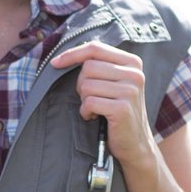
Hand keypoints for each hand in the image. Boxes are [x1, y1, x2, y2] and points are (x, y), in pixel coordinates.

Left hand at [50, 40, 154, 167]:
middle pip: (88, 67)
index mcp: (133, 62)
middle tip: (91, 98)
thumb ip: (100, 65)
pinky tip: (95, 117)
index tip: (55, 63)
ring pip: (87, 85)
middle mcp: (135, 74)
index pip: (96, 48)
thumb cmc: (118, 111)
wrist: (135, 143)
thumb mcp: (114, 83)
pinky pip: (89, 102)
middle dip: (81, 84)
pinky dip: (86, 112)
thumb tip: (64, 55)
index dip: (72, 54)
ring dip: (85, 100)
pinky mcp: (123, 108)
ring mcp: (130, 91)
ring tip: (96, 109)